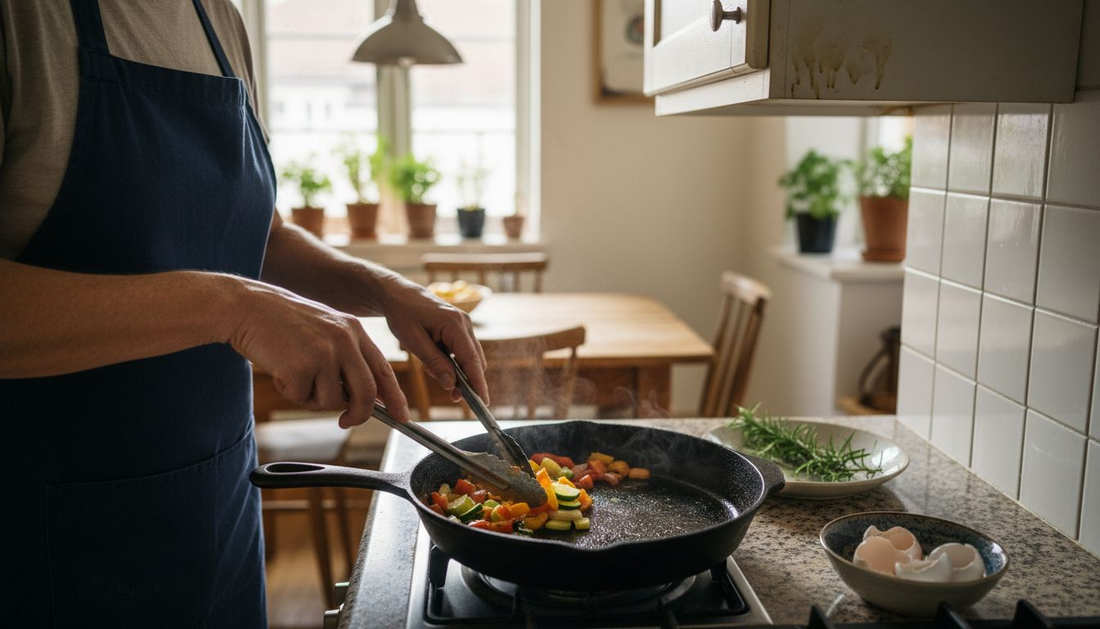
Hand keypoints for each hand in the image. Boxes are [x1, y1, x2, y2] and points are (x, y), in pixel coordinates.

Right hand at [227, 279, 407, 427]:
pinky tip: (280, 370)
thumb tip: (360, 397)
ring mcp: (324, 353)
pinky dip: (290, 392)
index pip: (383, 369)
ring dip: (312, 397)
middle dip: (359, 414)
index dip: (395, 397)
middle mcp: (345, 340)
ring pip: (332, 401)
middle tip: (346, 422)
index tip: (402, 417)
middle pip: (366, 393)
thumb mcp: (324, 330)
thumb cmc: (281, 322)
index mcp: (354, 330)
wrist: (246, 307)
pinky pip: (303, 398)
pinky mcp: (301, 367)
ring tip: (294, 372)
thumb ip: (345, 357)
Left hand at [380, 282, 488, 403]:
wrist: (397, 294)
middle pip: (475, 360)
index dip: (478, 383)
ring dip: (458, 372)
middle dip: (468, 381)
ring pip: (470, 356)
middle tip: (453, 397)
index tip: (483, 402)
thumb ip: (434, 362)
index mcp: (454, 324)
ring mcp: (464, 324)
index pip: (471, 360)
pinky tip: (434, 363)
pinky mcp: (459, 327)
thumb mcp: (413, 340)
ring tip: (434, 374)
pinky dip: (453, 362)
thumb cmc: (402, 313)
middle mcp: (465, 323)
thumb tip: (452, 384)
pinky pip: (462, 350)